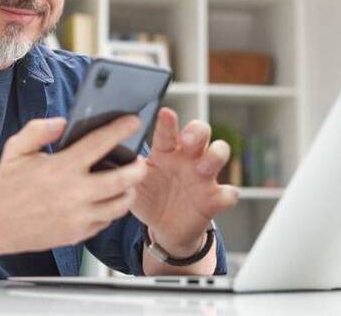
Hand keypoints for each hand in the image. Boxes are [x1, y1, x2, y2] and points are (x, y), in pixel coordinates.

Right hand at [0, 115, 146, 254]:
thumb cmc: (6, 184)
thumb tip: (63, 122)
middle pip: (123, 180)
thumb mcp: (16, 149)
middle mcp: (74, 193)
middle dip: (138, 167)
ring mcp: (78, 216)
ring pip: (120, 204)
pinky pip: (106, 221)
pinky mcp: (77, 234)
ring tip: (128, 182)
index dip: (120, 130)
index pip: (100, 144)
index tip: (133, 121)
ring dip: (129, 191)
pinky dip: (111, 209)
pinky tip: (106, 200)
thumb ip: (39, 130)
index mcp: (61, 168)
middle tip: (140, 160)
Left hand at [129, 107, 238, 256]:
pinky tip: (221, 196)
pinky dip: (229, 194)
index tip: (165, 113)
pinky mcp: (214, 198)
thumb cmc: (148, 197)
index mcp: (165, 151)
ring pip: (219, 153)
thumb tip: (110, 154)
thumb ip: (126, 169)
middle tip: (186, 141)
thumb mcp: (133, 184)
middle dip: (197, 131)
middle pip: (201, 132)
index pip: (167, 131)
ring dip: (214, 156)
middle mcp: (187, 158)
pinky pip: (229, 192)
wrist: (163, 228)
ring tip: (202, 168)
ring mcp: (203, 176)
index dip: (167, 122)